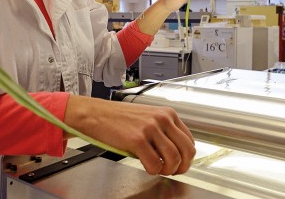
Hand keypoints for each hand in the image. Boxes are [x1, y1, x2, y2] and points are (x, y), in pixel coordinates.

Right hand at [63, 95, 195, 174]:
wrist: (95, 114)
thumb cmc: (118, 117)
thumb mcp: (148, 117)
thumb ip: (163, 130)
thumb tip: (175, 151)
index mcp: (167, 113)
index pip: (189, 140)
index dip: (187, 157)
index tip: (180, 163)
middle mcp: (162, 119)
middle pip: (187, 150)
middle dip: (183, 166)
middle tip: (173, 171)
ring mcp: (150, 129)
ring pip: (174, 159)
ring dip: (168, 170)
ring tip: (159, 170)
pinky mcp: (137, 140)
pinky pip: (155, 164)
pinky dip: (154, 171)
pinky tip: (147, 167)